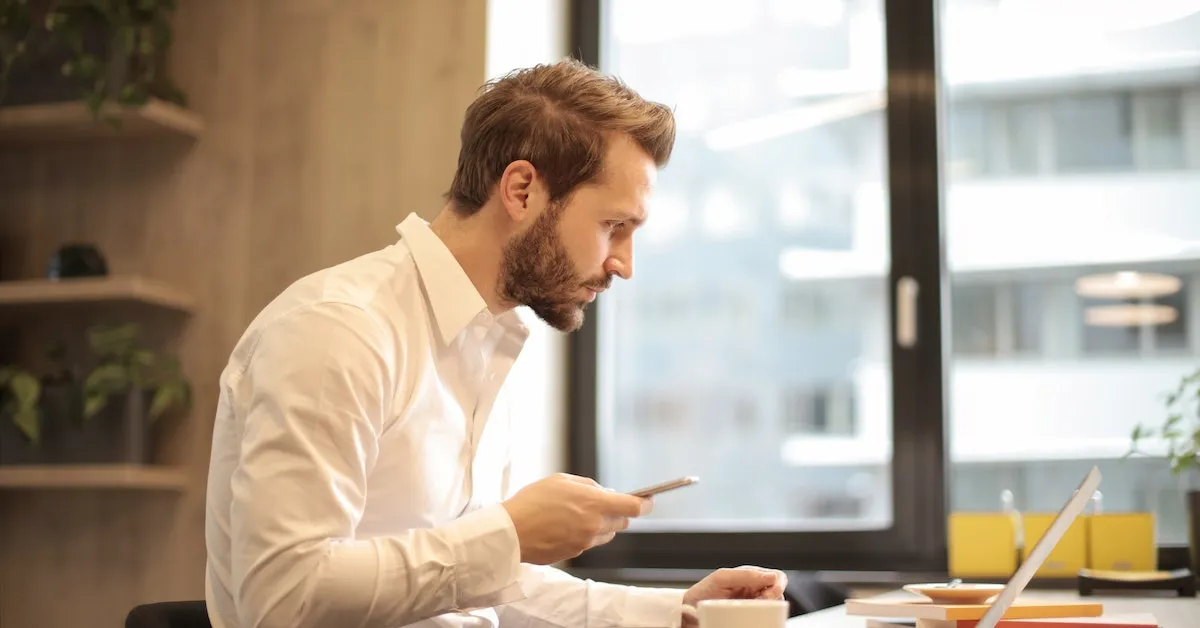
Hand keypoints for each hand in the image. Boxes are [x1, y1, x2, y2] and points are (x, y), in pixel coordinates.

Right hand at [501, 473, 651, 564]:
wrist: (511, 532)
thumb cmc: (533, 501)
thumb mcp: (562, 481)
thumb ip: (589, 486)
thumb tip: (605, 492)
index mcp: (594, 504)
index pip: (633, 507)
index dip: (645, 503)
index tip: (648, 500)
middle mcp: (595, 526)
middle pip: (622, 522)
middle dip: (618, 512)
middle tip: (601, 503)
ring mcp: (585, 543)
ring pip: (606, 534)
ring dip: (602, 525)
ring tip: (577, 514)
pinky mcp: (575, 554)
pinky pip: (589, 543)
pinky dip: (585, 534)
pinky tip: (565, 526)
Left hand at [681, 566, 787, 627]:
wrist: (688, 612)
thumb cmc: (703, 592)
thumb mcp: (721, 579)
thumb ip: (745, 575)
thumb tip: (772, 577)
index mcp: (751, 577)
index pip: (777, 577)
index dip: (778, 585)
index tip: (768, 594)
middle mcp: (755, 591)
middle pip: (779, 593)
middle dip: (774, 598)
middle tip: (760, 604)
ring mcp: (754, 606)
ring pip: (774, 607)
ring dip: (769, 610)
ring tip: (753, 612)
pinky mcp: (751, 619)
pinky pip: (766, 619)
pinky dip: (765, 620)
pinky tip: (757, 620)